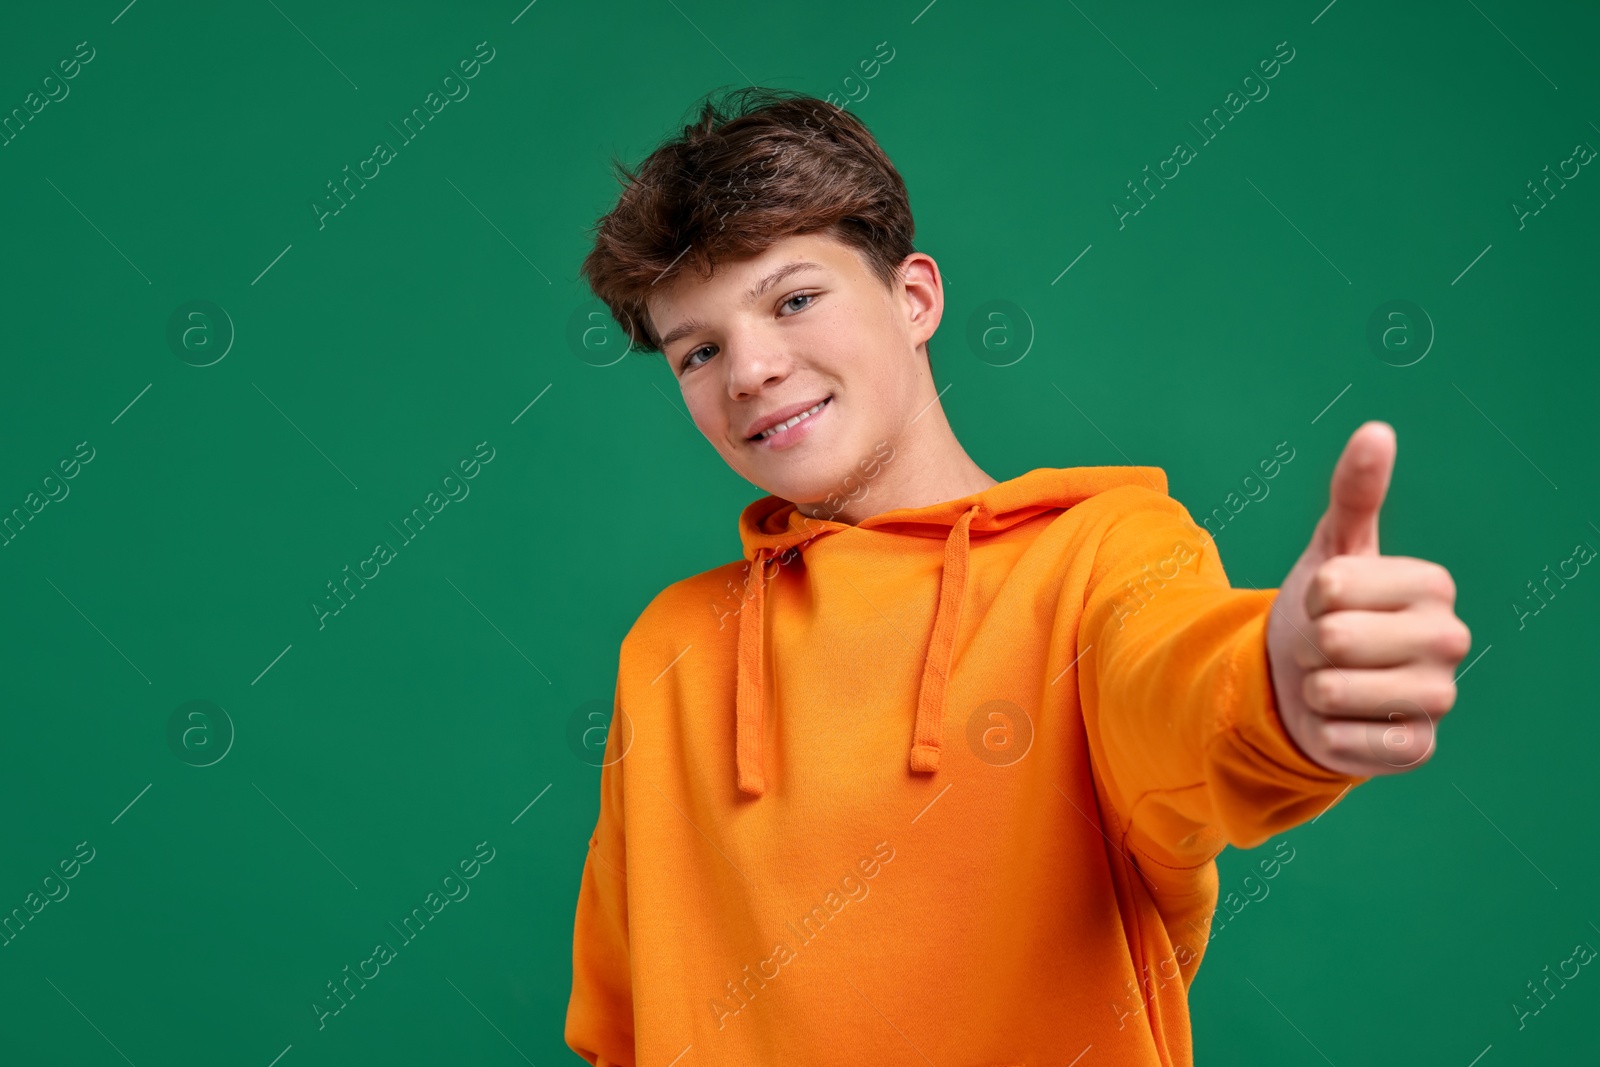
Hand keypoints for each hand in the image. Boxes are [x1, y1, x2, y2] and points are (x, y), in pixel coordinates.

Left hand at [1265, 421, 1470, 776]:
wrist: (1313, 680)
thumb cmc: (1326, 608)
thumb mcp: (1334, 548)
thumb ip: (1354, 491)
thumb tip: (1376, 430)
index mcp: (1433, 585)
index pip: (1331, 585)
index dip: (1309, 595)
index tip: (1326, 601)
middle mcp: (1450, 640)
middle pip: (1331, 639)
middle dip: (1308, 645)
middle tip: (1326, 646)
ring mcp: (1439, 699)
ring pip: (1331, 691)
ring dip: (1312, 690)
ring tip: (1333, 681)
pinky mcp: (1417, 750)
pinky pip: (1342, 741)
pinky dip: (1324, 733)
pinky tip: (1343, 721)